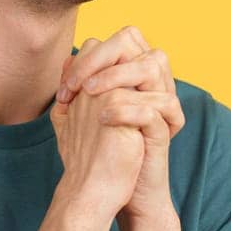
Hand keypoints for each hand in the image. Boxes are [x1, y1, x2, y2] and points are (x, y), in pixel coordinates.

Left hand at [57, 26, 184, 226]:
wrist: (114, 190)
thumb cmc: (101, 150)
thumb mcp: (85, 115)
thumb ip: (78, 86)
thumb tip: (66, 59)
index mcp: (138, 78)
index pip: (124, 40)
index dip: (96, 51)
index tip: (69, 80)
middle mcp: (154, 86)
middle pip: (142, 46)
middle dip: (105, 57)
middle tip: (78, 83)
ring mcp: (162, 106)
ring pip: (153, 67)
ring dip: (116, 76)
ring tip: (88, 93)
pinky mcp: (165, 130)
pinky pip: (154, 107)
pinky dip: (125, 108)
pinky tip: (101, 118)